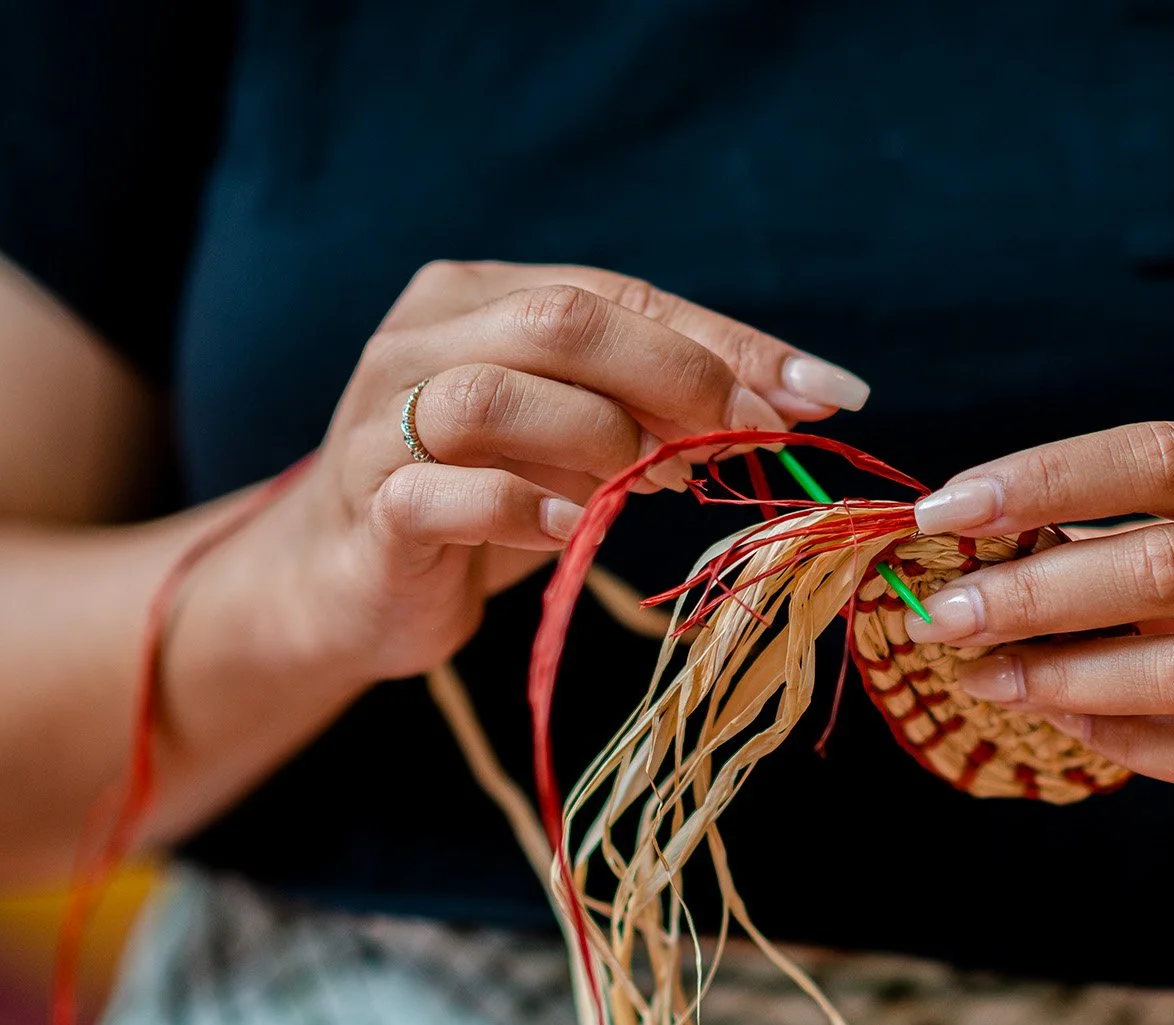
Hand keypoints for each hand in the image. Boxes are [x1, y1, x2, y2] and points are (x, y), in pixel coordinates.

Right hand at [239, 262, 870, 680]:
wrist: (352, 581)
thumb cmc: (487, 495)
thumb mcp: (584, 435)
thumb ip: (668, 406)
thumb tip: (804, 397)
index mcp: (477, 295)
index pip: (620, 294)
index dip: (727, 343)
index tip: (821, 394)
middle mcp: (421, 338)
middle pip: (562, 324)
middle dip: (678, 380)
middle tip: (744, 443)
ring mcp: (383, 420)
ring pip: (495, 396)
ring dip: (599, 443)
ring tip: (646, 490)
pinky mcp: (370, 506)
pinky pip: (448, 494)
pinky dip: (529, 512)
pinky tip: (576, 532)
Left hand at [902, 422, 1173, 825]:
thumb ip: (1100, 542)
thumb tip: (956, 549)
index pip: (1162, 456)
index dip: (1049, 477)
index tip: (947, 510)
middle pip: (1169, 565)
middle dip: (1038, 593)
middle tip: (947, 615)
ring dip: (1068, 677)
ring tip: (986, 678)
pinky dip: (1128, 743)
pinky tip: (1064, 727)